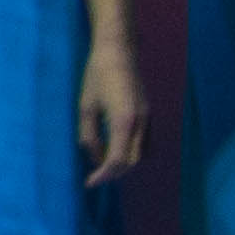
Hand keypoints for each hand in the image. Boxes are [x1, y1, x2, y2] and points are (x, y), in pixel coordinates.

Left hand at [78, 34, 149, 184]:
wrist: (119, 50)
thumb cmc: (97, 76)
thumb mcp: (86, 107)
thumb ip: (89, 136)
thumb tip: (94, 158)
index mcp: (124, 121)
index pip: (117, 160)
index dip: (103, 175)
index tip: (89, 183)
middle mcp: (140, 122)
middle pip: (132, 161)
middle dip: (113, 172)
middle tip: (94, 176)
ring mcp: (148, 118)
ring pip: (141, 154)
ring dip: (124, 163)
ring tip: (103, 164)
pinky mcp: (148, 113)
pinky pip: (144, 142)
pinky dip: (132, 152)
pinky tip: (115, 148)